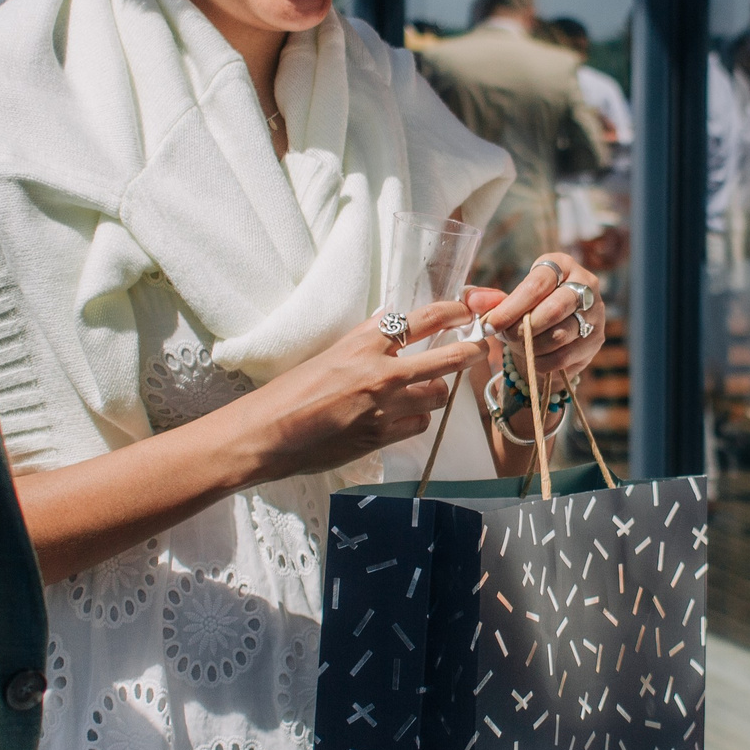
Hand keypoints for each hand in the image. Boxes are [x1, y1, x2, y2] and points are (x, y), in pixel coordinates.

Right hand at [244, 301, 486, 480]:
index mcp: (363, 345)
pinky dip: (418, 419)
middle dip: (471, 352)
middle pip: (446, 359)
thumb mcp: (329, 354)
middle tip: (480, 348)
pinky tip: (407, 416)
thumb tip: (390, 323)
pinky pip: (419, 425)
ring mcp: (383, 408)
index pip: (421, 319)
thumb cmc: (290, 392)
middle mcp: (379, 374)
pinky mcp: (381, 437)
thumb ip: (364, 340)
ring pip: (437, 396)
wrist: (268, 433)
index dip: (451, 312)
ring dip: (438, 391)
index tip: (464, 311)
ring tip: (431, 387)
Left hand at [467, 250, 606, 388]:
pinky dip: (542, 362)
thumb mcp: (510, 301)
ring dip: (532, 346)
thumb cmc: (529, 310)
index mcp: (562, 265)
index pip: (538, 283)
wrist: (554, 334)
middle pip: (555, 308)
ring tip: (519, 346)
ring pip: (560, 335)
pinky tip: (533, 358)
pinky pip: (565, 356)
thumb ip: (490, 300)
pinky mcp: (597, 340)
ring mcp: (595, 313)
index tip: (491, 324)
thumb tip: (470, 300)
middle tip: (505, 337)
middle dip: (524, 327)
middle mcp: (586, 284)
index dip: (512, 306)